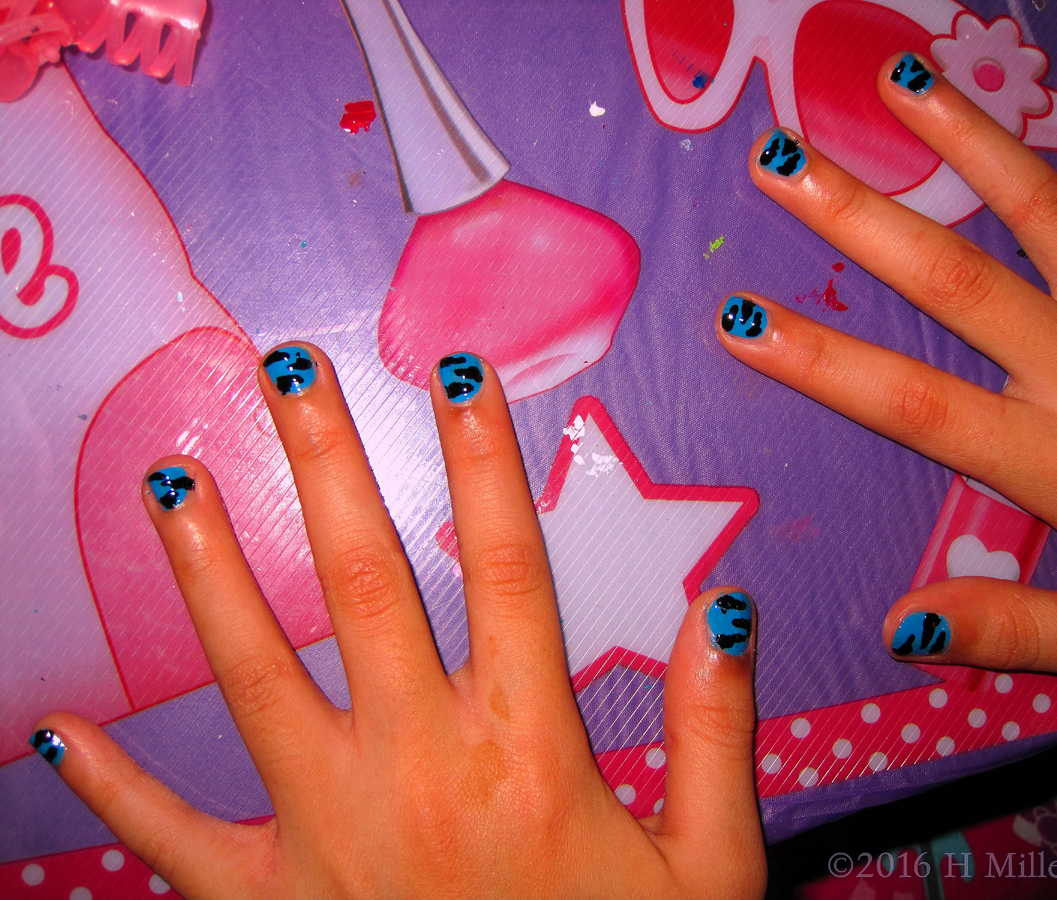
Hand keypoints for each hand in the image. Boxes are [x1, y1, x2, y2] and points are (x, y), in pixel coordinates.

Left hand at [32, 346, 765, 898]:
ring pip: (256, 679)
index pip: (512, 569)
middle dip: (328, 465)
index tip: (460, 371)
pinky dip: (118, 789)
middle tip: (288, 373)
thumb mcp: (709, 870)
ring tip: (170, 482)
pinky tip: (59, 734)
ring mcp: (330, 836)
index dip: (488, 461)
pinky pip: (178, 841)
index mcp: (529, 752)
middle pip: (368, 586)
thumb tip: (721, 609)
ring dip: (211, 575)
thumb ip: (717, 734)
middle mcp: (419, 769)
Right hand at [717, 48, 1056, 695]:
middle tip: (781, 160)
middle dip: (859, 217)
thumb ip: (1014, 628)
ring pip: (1050, 208)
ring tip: (902, 82)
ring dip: (970, 140)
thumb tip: (900, 624)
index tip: (737, 318)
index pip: (913, 405)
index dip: (818, 361)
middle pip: (956, 282)